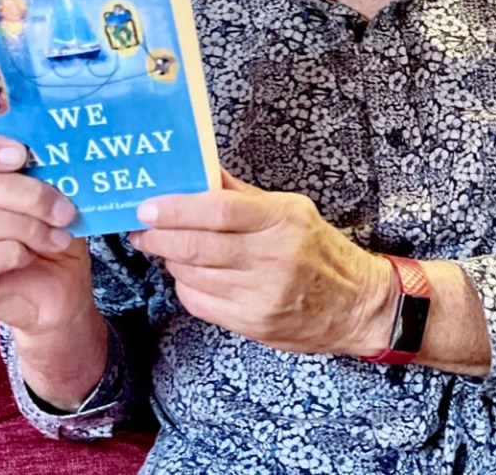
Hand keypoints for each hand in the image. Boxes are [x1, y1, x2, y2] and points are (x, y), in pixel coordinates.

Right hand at [0, 131, 92, 337]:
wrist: (59, 291)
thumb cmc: (51, 236)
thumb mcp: (52, 195)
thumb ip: (42, 170)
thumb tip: (53, 146)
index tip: (22, 153)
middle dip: (28, 195)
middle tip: (64, 210)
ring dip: (29, 227)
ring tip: (57, 236)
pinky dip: (14, 253)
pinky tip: (32, 256)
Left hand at [129, 170, 393, 355]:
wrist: (354, 304)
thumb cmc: (319, 249)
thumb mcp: (291, 209)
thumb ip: (243, 194)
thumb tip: (202, 170)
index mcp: (281, 221)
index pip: (218, 211)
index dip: (176, 209)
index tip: (148, 207)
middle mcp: (271, 258)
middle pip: (198, 246)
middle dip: (159, 237)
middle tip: (140, 229)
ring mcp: (261, 295)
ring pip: (194, 276)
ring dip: (169, 260)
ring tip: (161, 247)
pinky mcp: (252, 324)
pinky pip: (201, 303)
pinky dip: (184, 286)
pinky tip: (185, 274)